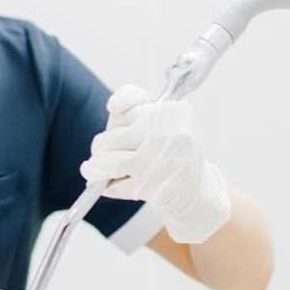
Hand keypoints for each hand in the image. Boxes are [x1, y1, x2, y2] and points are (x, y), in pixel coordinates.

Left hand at [79, 84, 230, 243]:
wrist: (195, 191)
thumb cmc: (169, 150)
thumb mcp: (160, 119)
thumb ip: (134, 101)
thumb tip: (114, 106)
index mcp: (176, 112)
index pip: (131, 99)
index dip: (118, 106)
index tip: (113, 108)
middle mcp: (172, 134)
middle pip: (112, 136)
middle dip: (101, 146)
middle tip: (102, 152)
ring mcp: (163, 163)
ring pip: (111, 162)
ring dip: (96, 168)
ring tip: (93, 169)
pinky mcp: (155, 189)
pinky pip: (117, 186)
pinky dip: (108, 187)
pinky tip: (110, 184)